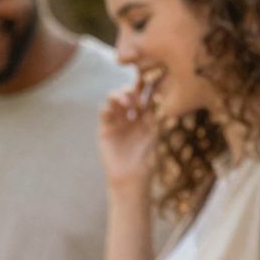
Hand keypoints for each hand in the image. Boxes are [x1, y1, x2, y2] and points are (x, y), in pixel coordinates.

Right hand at [100, 76, 158, 191]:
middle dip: (131, 90)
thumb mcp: (154, 132)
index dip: (143, 86)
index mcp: (144, 113)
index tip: (147, 82)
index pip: (143, 94)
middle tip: (136, 96)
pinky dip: (108, 107)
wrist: (131, 176)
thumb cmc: (147, 157)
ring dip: (119, 95)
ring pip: (114, 98)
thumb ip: (153, 113)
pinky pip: (104, 111)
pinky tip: (115, 112)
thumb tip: (155, 92)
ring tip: (126, 102)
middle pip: (127, 92)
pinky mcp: (105, 128)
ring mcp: (117, 120)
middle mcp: (130, 114)